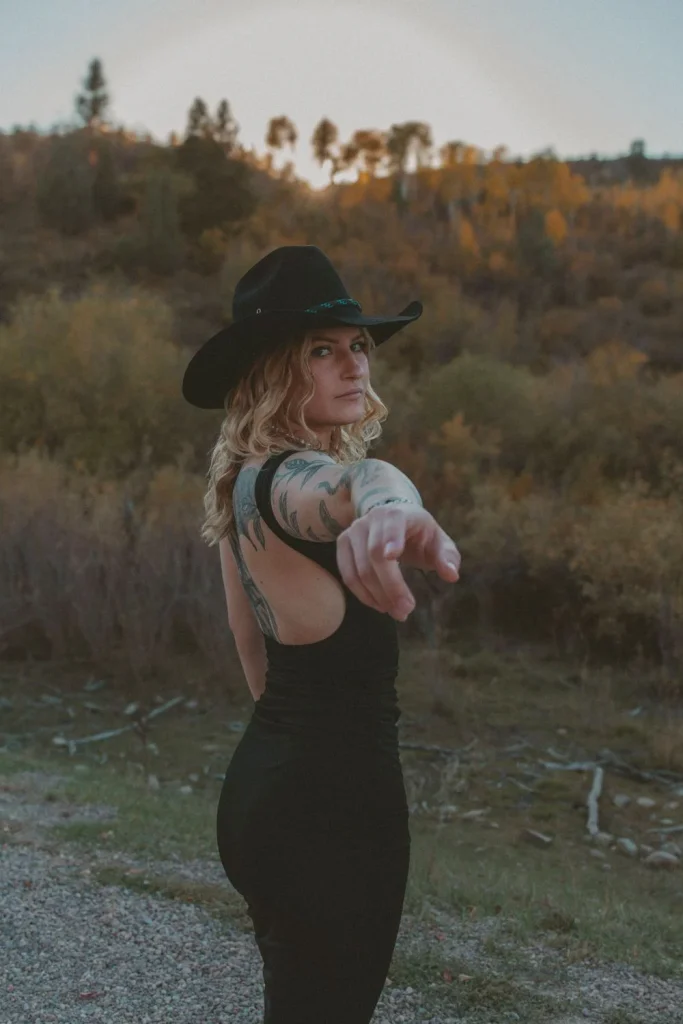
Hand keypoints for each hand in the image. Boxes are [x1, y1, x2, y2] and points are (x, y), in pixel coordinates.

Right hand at [336, 505, 460, 620]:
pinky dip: (363, 594)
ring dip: (377, 596)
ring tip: (396, 612)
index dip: (392, 540)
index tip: (394, 556)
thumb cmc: (419, 533)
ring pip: (359, 569)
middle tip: (405, 610)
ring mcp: (353, 531)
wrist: (392, 518)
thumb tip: (451, 575)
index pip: (393, 525)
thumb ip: (447, 557)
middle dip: (390, 586)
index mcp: (398, 513)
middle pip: (374, 555)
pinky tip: (379, 605)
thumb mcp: (438, 541)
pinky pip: (348, 575)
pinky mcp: (342, 544)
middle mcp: (370, 519)